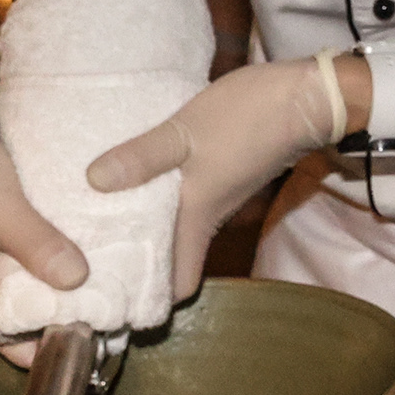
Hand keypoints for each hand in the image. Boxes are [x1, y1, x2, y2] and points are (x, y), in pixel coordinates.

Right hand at [0, 56, 87, 342]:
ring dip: (62, 292)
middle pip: (25, 326)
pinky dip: (51, 268)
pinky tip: (84, 255)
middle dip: (67, 318)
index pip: (18, 349)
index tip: (107, 330)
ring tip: (110, 282)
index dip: (60, 344)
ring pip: (27, 296)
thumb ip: (37, 247)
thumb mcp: (3, 208)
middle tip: (119, 304)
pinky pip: (23, 270)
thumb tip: (79, 282)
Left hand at [85, 53, 354, 305]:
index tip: (111, 293)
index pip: (179, 286)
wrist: (307, 97)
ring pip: (173, 226)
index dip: (149, 297)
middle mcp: (206, 216)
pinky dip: (156, 194)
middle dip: (134, 257)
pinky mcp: (220, 171)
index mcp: (196, 218)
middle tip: (87, 247)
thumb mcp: (186, 133)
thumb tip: (92, 181)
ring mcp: (216, 194)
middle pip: (169, 257)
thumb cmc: (248, 120)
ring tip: (97, 208)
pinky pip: (181, 198)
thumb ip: (142, 157)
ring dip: (142, 223)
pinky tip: (133, 170)